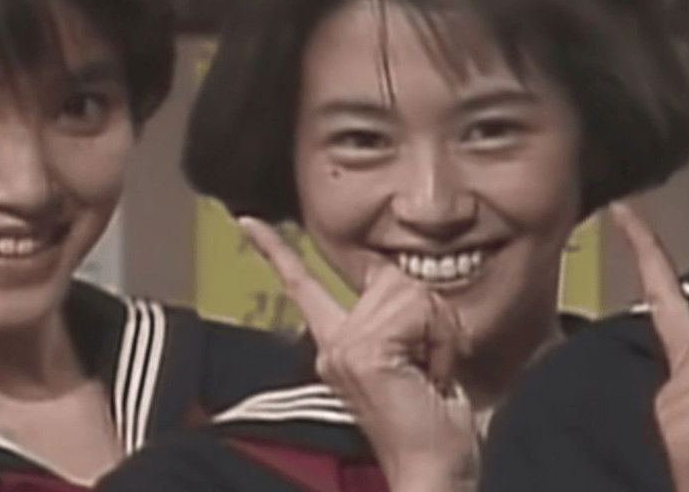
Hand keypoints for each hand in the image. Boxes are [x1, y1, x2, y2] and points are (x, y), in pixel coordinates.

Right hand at [239, 218, 476, 491]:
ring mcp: (344, 348)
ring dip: (440, 330)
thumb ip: (405, 318)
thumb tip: (411, 281)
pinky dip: (441, 339)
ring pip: (411, 290)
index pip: (303, 286)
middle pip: (392, 276)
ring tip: (432, 372)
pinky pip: (419, 310)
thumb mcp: (419, 357)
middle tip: (433, 364)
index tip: (247, 220)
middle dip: (432, 314)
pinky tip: (431, 374)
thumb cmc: (435, 423)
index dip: (275, 249)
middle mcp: (333, 343)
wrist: (433, 469)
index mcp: (339, 344)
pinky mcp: (364, 352)